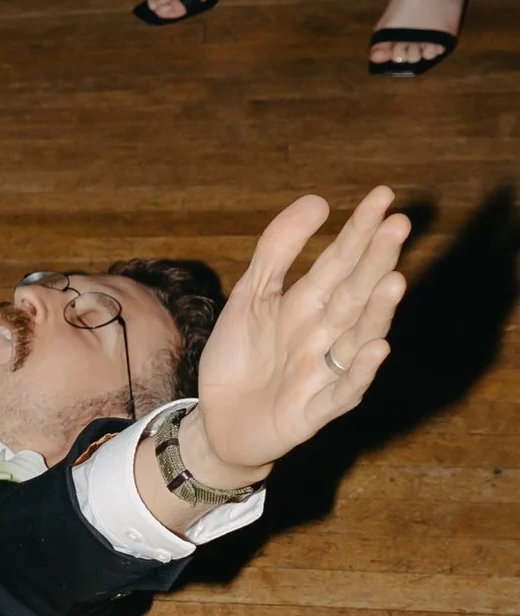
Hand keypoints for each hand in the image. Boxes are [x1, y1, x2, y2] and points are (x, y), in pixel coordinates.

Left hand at [188, 185, 408, 484]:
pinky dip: (359, 372)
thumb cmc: (242, 357)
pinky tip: (376, 347)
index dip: (359, 230)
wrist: (216, 420)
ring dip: (376, 313)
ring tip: (395, 281)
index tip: (383, 195)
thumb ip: (278, 250)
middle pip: (354, 294)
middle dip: (375, 261)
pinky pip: (341, 392)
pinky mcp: (312, 412)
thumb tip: (320, 200)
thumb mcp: (251, 296)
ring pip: (356, 339)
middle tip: (398, 225)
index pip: (340, 261)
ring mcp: (322, 373)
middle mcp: (325, 335)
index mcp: (309, 305)